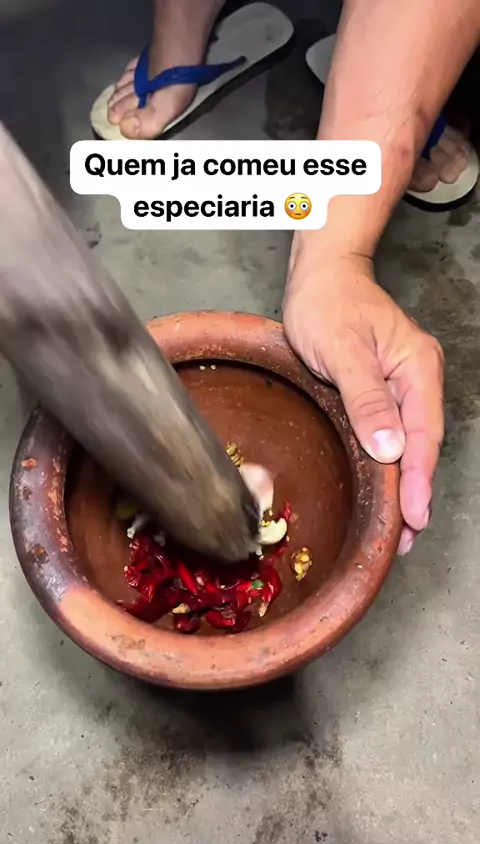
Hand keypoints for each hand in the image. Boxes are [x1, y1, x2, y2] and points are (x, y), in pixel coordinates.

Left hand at [283, 244, 443, 554]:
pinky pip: (394, 432)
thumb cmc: (328, 304)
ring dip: (403, 484)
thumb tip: (391, 450)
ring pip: (410, 443)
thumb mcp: (341, 350)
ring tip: (397, 527)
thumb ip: (367, 399)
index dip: (418, 480)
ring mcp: (404, 385)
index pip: (423, 434)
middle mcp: (417, 379)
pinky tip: (384, 486)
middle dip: (415, 492)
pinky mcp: (386, 389)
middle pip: (422, 445)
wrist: (322, 276)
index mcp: (417, 368)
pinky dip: (391, 463)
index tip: (415, 518)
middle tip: (404, 539)